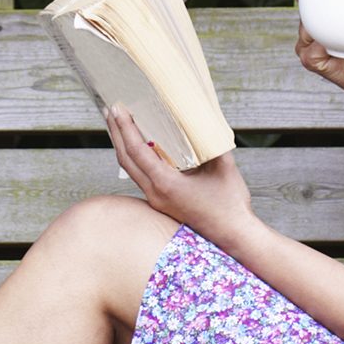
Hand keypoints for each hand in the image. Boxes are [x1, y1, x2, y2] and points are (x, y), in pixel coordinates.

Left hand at [105, 104, 252, 239]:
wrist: (233, 236)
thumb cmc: (230, 204)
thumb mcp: (223, 167)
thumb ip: (211, 142)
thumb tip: (202, 120)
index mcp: (166, 184)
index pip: (137, 151)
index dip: (125, 127)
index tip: (118, 108)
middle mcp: (155, 193)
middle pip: (125, 160)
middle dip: (115, 132)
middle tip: (110, 109)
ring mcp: (156, 200)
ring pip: (130, 169)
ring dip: (122, 145)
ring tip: (118, 125)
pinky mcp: (161, 203)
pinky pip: (140, 176)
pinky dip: (134, 158)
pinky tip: (138, 148)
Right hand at [291, 0, 343, 99]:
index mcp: (318, 18)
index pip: (305, 0)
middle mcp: (309, 32)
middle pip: (303, 14)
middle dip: (303, 6)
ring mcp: (308, 48)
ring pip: (305, 31)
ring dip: (314, 26)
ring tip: (330, 26)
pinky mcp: (313, 62)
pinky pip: (311, 50)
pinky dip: (318, 45)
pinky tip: (328, 43)